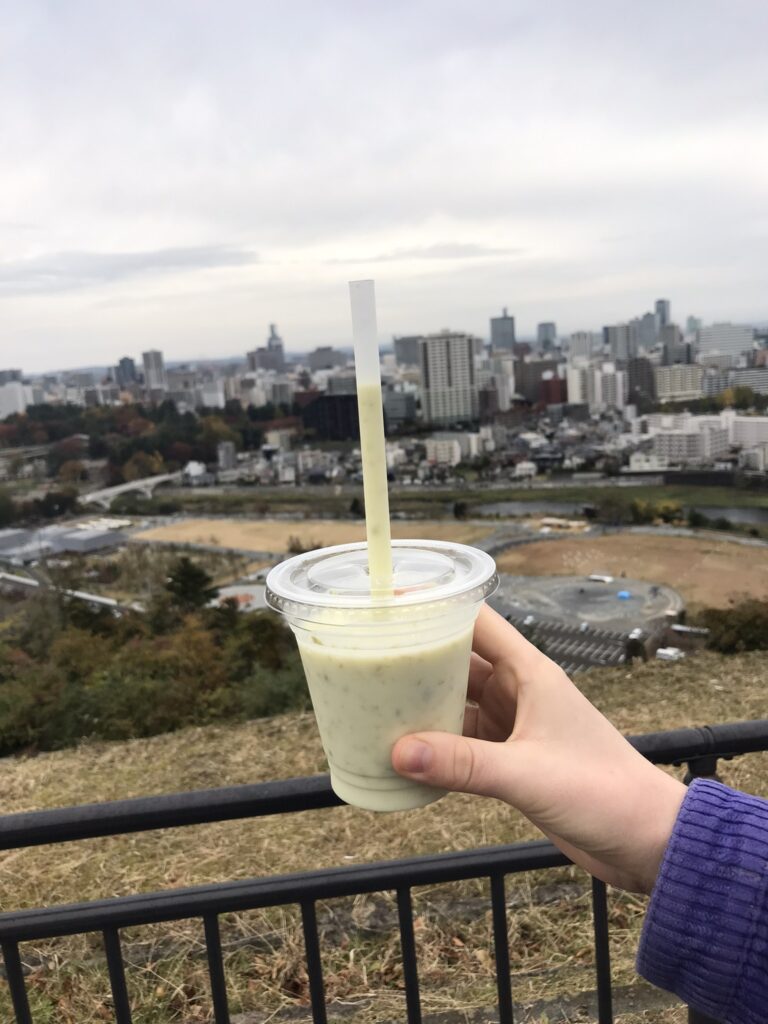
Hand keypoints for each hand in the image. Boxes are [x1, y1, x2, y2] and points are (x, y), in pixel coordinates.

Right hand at [391, 604, 685, 892]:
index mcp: (530, 674)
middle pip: (458, 662)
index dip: (438, 610)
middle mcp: (519, 693)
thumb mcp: (528, 774)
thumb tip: (398, 751)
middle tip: (368, 660)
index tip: (391, 608)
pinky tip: (405, 754)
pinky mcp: (512, 761)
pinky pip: (463, 743)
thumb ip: (464, 763)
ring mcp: (514, 727)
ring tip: (375, 705)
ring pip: (456, 704)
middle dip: (417, 660)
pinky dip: (436, 746)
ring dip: (423, 706)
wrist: (647, 842)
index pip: (478, 624)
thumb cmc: (604, 792)